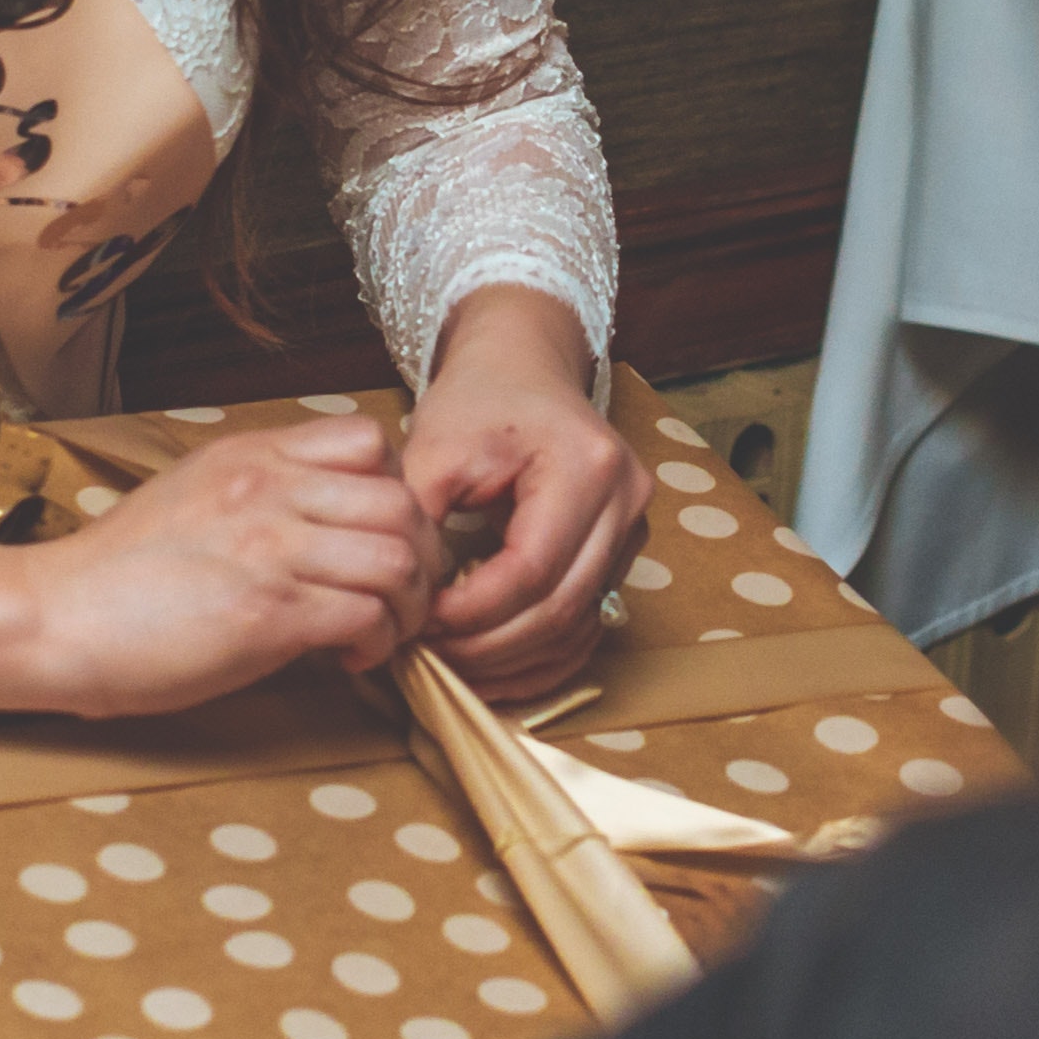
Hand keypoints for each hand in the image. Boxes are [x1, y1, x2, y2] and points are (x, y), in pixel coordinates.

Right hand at [0, 418, 439, 718]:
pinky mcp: (267, 612)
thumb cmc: (116, 577)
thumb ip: (263, 500)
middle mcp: (268, 489)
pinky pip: (368, 616)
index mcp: (251, 455)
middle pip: (403, 502)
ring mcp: (270, 547)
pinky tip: (349, 659)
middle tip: (399, 600)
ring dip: (406, 607)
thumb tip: (328, 531)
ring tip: (379, 634)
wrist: (51, 619)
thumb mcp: (193, 500)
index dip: (396, 494)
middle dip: (421, 559)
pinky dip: (378, 644)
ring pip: (399, 558)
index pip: (369, 440)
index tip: (379, 541)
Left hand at [404, 289, 649, 702]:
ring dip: (514, 661)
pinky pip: (587, 626)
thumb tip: (405, 597)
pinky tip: (493, 668)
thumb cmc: (480, 399)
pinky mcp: (622, 553)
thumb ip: (417, 518)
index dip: (473, 612)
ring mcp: (634, 530)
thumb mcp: (435, 444)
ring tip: (454, 668)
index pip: (531, 569)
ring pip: (578, 628)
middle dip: (489, 646)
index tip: (420, 623)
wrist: (524, 369)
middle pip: (561, 608)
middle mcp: (627, 500)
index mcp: (588, 466)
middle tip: (430, 657)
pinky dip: (540, 656)